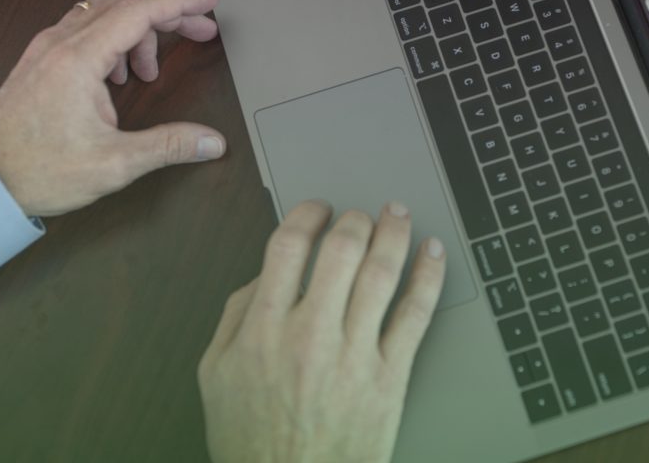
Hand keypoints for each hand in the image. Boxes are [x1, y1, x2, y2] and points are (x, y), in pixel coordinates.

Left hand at [0, 0, 225, 216]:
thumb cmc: (39, 170)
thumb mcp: (115, 164)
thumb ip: (169, 146)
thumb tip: (211, 141)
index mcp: (79, 59)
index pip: (140, 11)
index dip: (181, 3)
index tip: (208, 4)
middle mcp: (60, 42)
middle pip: (125, 3)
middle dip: (167, 14)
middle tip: (198, 34)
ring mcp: (45, 48)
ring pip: (102, 12)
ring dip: (137, 29)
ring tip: (148, 72)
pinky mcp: (38, 59)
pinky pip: (82, 27)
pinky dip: (111, 38)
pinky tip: (116, 76)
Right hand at [199, 200, 446, 462]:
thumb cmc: (252, 440)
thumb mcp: (215, 375)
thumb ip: (236, 316)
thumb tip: (264, 274)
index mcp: (264, 329)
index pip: (289, 247)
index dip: (307, 215)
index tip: (318, 210)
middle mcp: (310, 334)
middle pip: (341, 251)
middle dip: (354, 221)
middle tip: (360, 215)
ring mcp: (354, 355)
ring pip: (381, 274)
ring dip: (394, 234)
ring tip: (398, 214)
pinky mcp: (390, 377)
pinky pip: (415, 315)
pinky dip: (428, 277)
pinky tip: (433, 254)